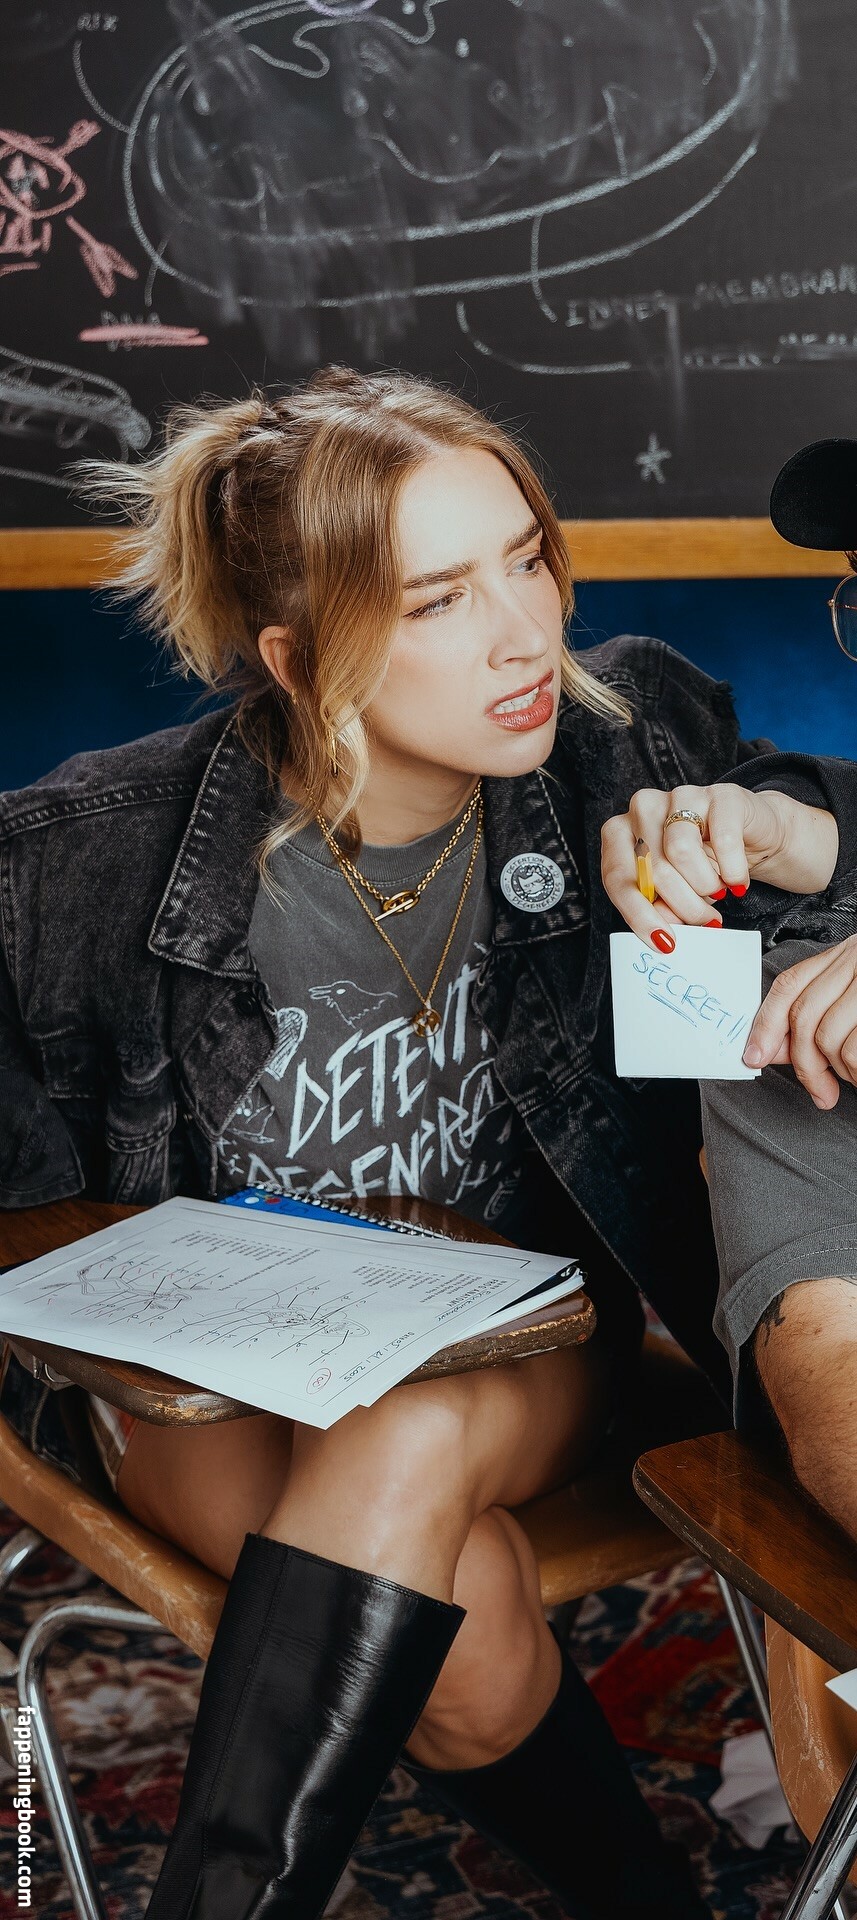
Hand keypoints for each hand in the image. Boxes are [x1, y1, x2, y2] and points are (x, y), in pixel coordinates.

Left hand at [600, 783, 786, 947]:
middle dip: (682, 906)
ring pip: (681, 851)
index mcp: (620, 833)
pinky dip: (732, 870)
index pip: (617, 876)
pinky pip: (723, 839)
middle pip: (651, 869)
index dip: (639, 914)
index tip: (663, 941)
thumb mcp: (673, 892)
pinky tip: (736, 880)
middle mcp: (643, 809)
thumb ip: (659, 908)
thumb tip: (661, 930)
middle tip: (704, 921)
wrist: (750, 837)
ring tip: (718, 893)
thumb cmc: (703, 866)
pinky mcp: (720, 794)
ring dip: (705, 886)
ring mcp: (681, 796)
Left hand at [743, 934, 856, 1108]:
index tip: (753, 1057)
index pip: (790, 985)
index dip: (765, 1023)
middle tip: (821, 1094)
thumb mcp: (852, 999)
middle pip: (805, 1017)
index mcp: (847, 955)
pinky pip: (855, 1051)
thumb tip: (768, 1048)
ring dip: (843, 1072)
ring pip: (832, 1039)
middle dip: (805, 1065)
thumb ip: (814, 1017)